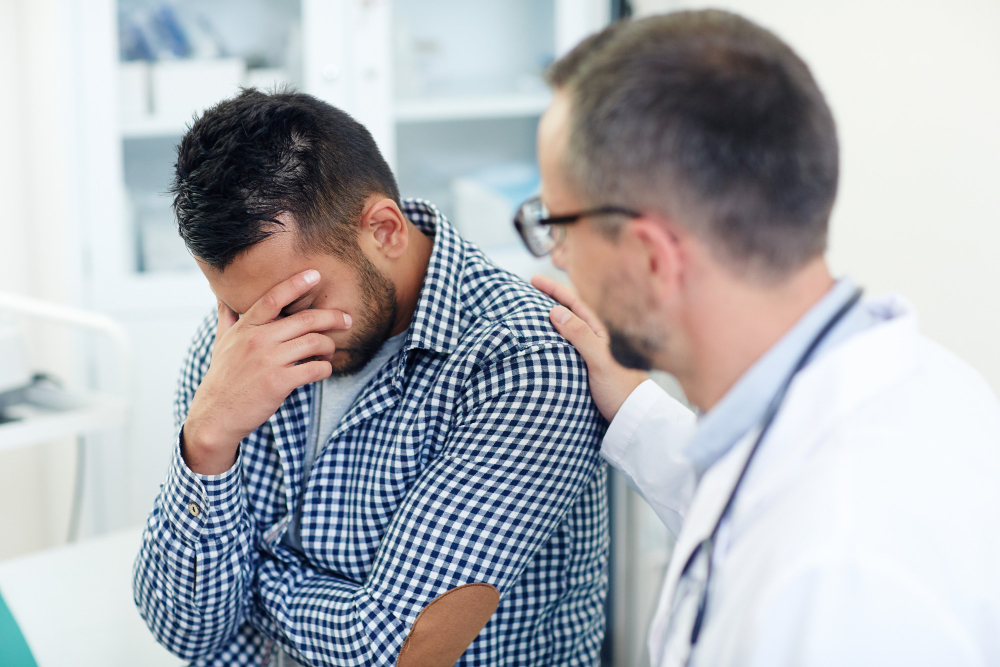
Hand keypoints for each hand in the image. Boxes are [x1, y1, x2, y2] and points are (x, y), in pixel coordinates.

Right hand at [182, 270, 351, 473]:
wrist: (216, 415)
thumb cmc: (223, 377)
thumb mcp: (221, 342)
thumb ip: (227, 316)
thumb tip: (219, 292)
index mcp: (246, 327)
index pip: (274, 298)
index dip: (296, 283)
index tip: (315, 274)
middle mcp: (258, 339)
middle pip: (305, 319)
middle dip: (332, 317)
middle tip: (347, 320)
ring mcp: (269, 361)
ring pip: (315, 343)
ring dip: (330, 346)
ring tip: (330, 351)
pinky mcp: (280, 382)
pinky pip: (315, 369)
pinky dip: (326, 368)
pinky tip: (324, 370)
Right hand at [531, 274, 647, 421]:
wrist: (631, 417)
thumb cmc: (620, 389)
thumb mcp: (599, 361)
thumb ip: (580, 335)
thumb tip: (555, 310)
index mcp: (600, 331)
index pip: (574, 302)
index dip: (554, 289)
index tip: (533, 280)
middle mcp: (596, 338)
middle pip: (570, 311)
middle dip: (550, 297)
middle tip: (528, 288)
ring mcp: (591, 352)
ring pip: (567, 327)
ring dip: (550, 316)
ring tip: (530, 310)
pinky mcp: (585, 367)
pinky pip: (565, 344)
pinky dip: (551, 336)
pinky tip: (542, 340)